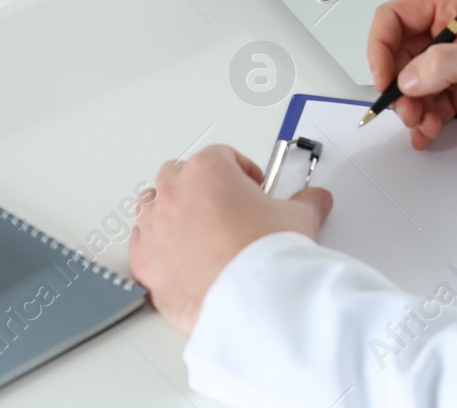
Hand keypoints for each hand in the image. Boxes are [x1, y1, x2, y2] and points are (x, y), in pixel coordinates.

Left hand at [129, 145, 331, 335]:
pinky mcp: (145, 261)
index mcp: (208, 171)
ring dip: (173, 211)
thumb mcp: (297, 217)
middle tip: (225, 205)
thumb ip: (305, 201)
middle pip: (180, 175)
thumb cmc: (263, 256)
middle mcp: (174, 193)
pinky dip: (158, 246)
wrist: (248, 300)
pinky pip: (143, 243)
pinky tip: (180, 256)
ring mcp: (155, 227)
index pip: (221, 156)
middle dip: (201, 186)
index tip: (251, 186)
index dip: (240, 171)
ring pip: (154, 205)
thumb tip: (314, 200)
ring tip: (200, 230)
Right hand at [368, 0, 456, 149]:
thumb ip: (448, 65)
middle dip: (397, 85)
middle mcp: (454, 35)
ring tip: (423, 125)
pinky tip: (428, 134)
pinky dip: (424, 122)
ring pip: (413, 85)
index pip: (398, 17)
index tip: (384, 77)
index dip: (382, 46)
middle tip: (407, 110)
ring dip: (411, 108)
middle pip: (400, 55)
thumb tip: (409, 76)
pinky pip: (430, 106)